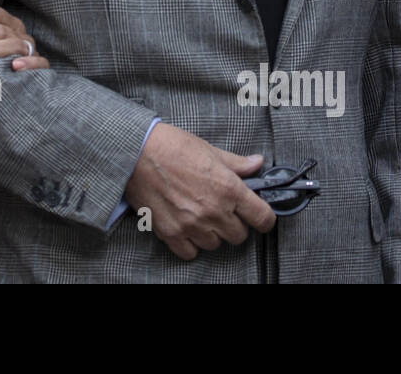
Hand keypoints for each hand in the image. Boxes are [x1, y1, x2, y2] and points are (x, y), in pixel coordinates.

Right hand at [123, 123, 274, 260]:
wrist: (136, 152)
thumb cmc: (173, 146)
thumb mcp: (210, 150)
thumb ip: (237, 163)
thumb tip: (257, 164)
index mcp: (229, 188)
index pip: (263, 218)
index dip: (265, 218)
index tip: (259, 216)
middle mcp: (214, 211)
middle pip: (239, 236)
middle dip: (234, 223)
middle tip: (222, 209)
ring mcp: (192, 225)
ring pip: (215, 244)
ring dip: (211, 233)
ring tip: (199, 215)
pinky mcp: (171, 233)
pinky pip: (191, 252)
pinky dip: (190, 243)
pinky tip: (185, 226)